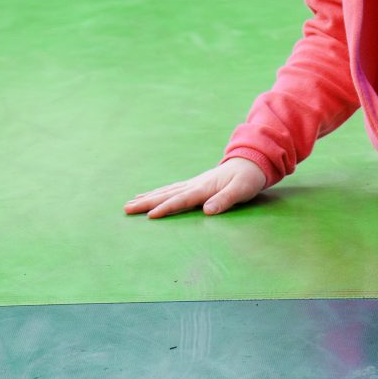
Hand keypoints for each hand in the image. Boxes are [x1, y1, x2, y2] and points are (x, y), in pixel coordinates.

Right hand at [125, 157, 269, 218]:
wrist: (251, 162)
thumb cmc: (248, 179)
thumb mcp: (242, 190)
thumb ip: (225, 200)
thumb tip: (207, 211)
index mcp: (205, 187)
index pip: (182, 200)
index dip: (167, 208)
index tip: (150, 216)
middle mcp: (195, 184)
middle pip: (167, 194)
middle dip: (147, 202)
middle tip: (126, 209)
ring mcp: (193, 183)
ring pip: (166, 191)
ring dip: (148, 198)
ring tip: (130, 203)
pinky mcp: (194, 184)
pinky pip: (171, 189)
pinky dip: (158, 193)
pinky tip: (148, 196)